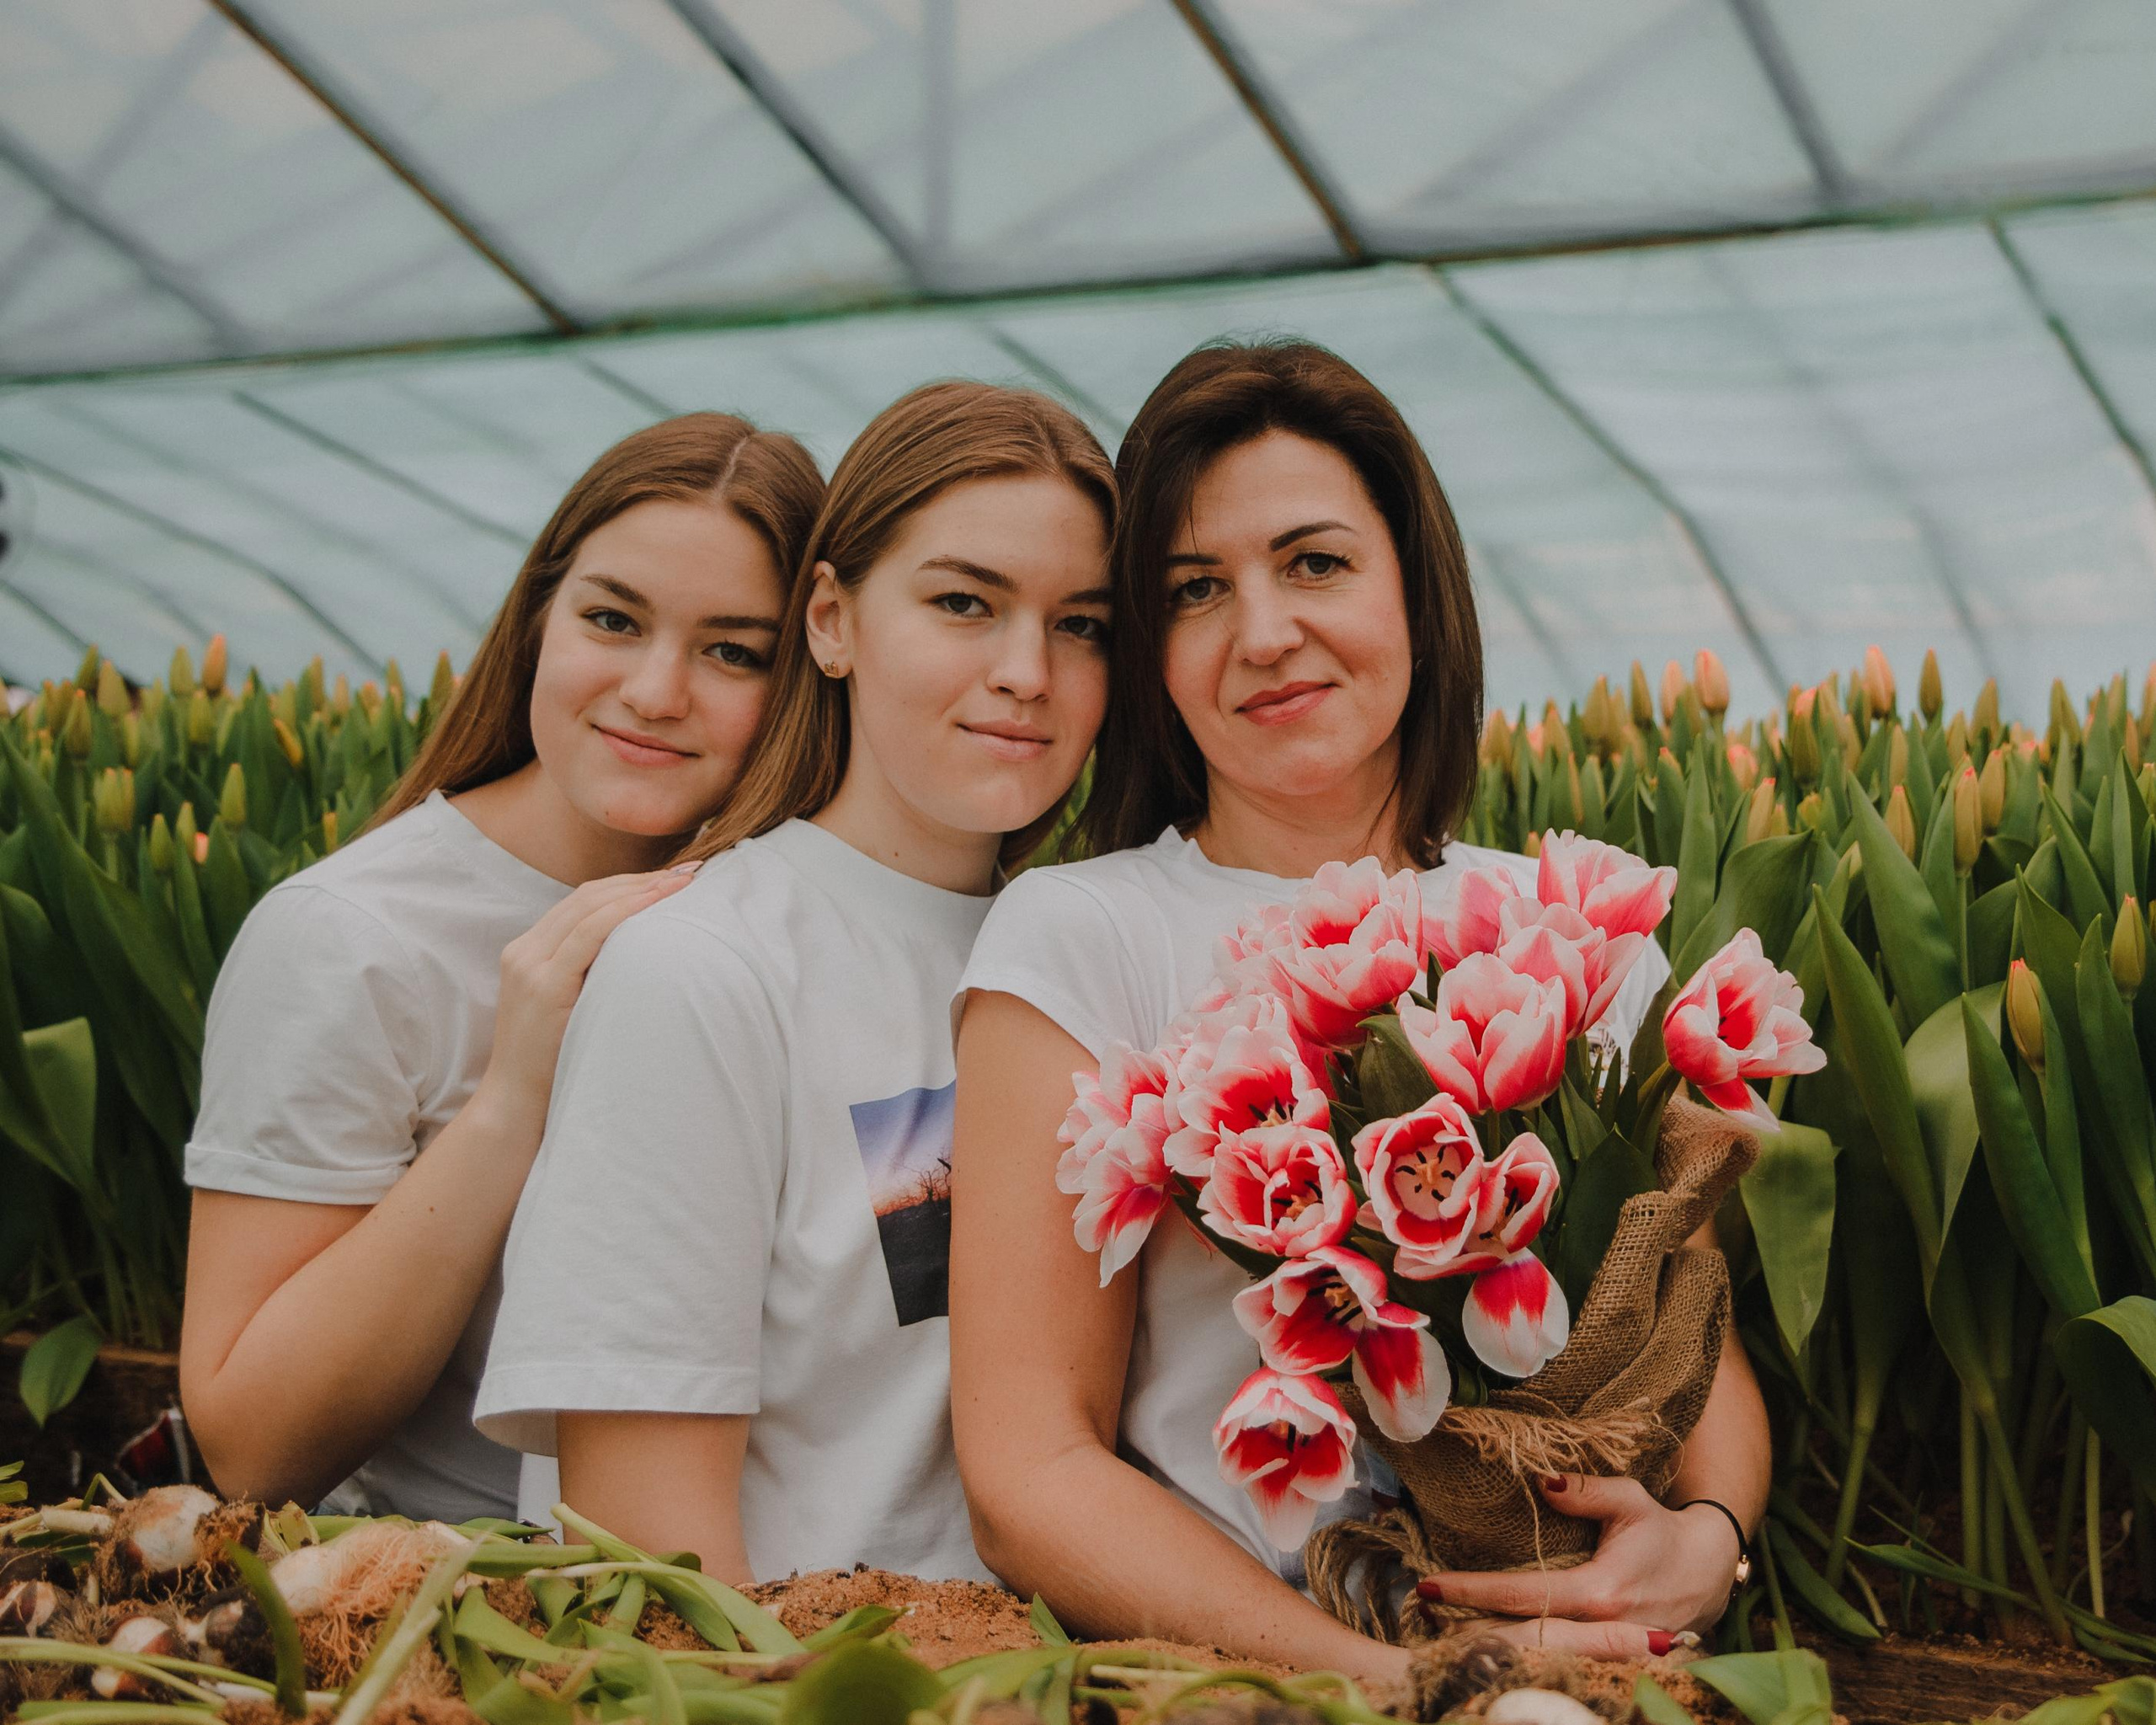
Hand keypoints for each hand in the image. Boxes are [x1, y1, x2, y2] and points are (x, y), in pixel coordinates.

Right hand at [476, 866, 699, 1125]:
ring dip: (642, 888)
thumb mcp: (570, 1007)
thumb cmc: (554, 1063)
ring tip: (686, 881)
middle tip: (692, 870)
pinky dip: (626, 911)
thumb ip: (591, 976)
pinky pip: (588, 934)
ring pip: (590, 906)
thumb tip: (646, 953)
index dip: (630, 883)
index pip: (584, 901)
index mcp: (529, 951)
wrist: (516, 1106)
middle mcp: (524, 950)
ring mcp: (529, 964)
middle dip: (643, 879)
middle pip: (589, 895)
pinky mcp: (542, 984)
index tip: (674, 877)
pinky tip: (659, 903)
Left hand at [1414, 1475, 1741, 1650]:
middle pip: (1520, 1638)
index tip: (1429, 1586)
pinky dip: (1520, 1657)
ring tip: (1436, 1632)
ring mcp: (1604, 1654)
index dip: (1473, 1591)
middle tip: (1419, 1614)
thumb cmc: (1663, 1531)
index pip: (1523, 1595)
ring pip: (1536, 1657)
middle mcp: (1599, 1632)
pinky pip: (1556, 1662)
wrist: (1708, 1574)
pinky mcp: (1606, 1661)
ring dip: (1487, 1646)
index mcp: (1599, 1593)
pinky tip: (1484, 1648)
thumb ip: (1587, 1491)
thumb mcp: (1630, 1500)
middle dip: (1467, 1629)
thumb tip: (1542, 1481)